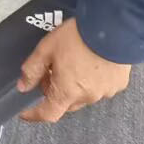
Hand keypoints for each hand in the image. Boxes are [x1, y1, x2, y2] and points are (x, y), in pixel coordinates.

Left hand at [17, 17, 131, 122]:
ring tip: (71, 65)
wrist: (116, 28)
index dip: (34, 115)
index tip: (25, 112)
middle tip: (49, 74)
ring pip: (83, 96)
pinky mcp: (119, 84)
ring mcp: (106, 91)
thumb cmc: (78, 37)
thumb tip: (23, 86)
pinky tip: (89, 64)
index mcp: (68, 92)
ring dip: (74, 87)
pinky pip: (100, 88)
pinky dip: (91, 81)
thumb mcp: (46, 50)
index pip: (48, 114)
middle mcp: (88, 97)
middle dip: (54, 93)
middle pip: (66, 103)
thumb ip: (32, 70)